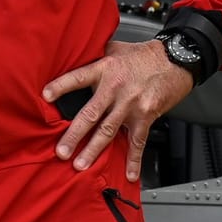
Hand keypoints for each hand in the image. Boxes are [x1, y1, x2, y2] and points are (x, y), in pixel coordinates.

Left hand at [44, 39, 192, 181]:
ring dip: (93, 150)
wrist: (176, 59)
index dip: (62, 86)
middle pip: (91, 113)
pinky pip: (137, 141)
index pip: (79, 77)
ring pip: (108, 131)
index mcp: (106, 69)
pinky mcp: (145, 116)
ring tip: (81, 164)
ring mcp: (131, 104)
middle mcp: (116, 88)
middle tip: (61, 151)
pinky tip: (129, 174)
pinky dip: (133, 160)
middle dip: (74, 134)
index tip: (45, 96)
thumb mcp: (116, 47)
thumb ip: (96, 55)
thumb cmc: (144, 55)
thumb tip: (75, 55)